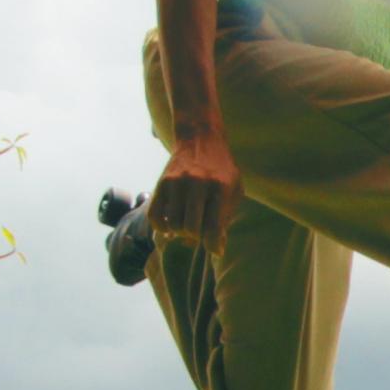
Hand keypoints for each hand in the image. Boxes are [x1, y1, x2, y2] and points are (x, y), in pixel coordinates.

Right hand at [156, 130, 242, 255]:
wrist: (201, 140)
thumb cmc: (222, 172)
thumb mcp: (233, 190)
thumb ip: (226, 218)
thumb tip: (215, 249)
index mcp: (221, 187)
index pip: (213, 226)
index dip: (212, 244)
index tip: (213, 249)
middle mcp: (198, 184)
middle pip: (190, 229)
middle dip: (195, 237)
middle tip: (199, 232)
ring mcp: (177, 182)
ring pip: (173, 225)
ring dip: (179, 232)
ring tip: (186, 225)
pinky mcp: (162, 183)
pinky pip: (155, 216)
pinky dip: (161, 227)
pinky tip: (170, 225)